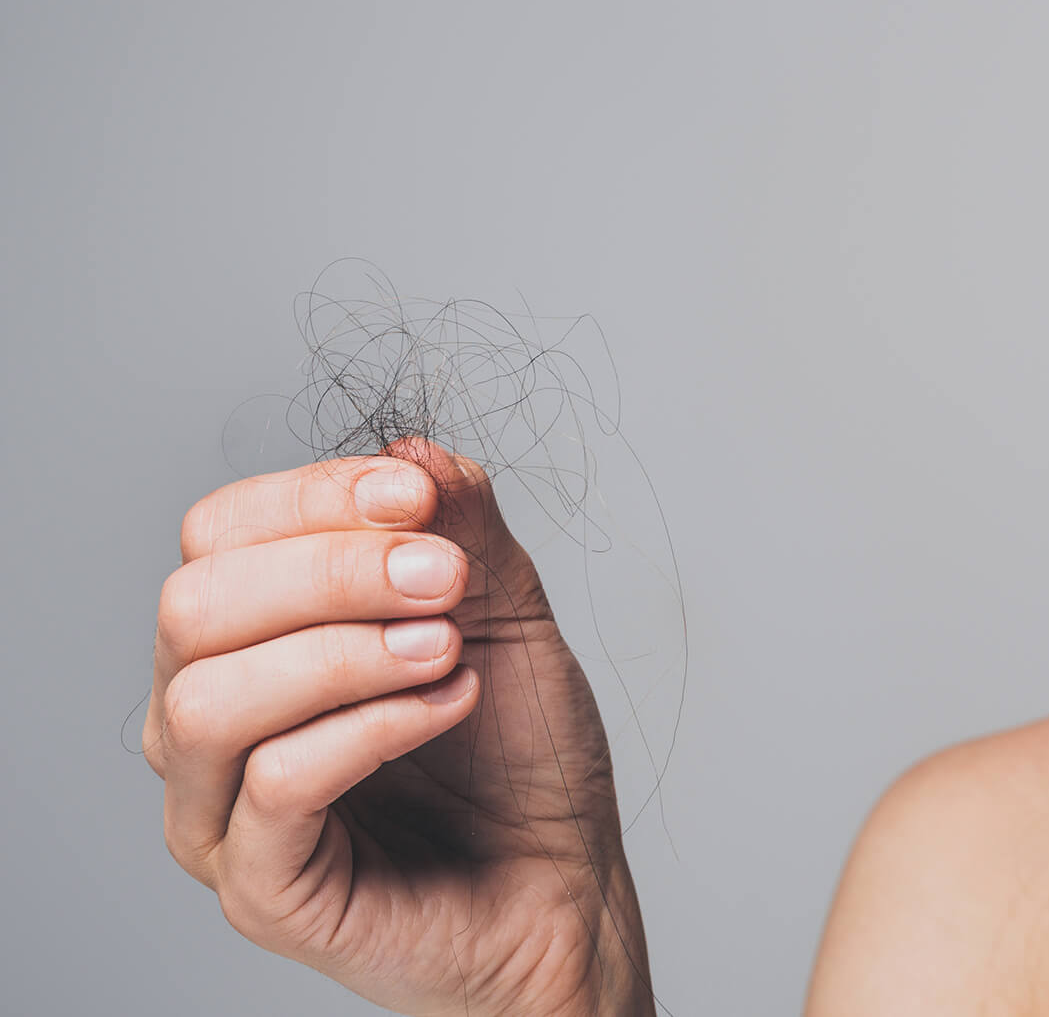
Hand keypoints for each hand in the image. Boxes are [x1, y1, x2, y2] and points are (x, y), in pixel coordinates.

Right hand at [145, 438, 649, 1016]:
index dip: (313, 496)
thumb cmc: (521, 754)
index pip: (218, 534)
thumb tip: (409, 447)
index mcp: (248, 638)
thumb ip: (460, 525)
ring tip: (447, 651)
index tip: (418, 495)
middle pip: (194, 605)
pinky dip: (371, 728)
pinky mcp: (262, 888)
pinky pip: (275, 786)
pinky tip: (449, 706)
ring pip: (207, 699)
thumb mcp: (505, 610)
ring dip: (344, 653)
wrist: (567, 880)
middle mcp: (207, 719)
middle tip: (447, 576)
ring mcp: (220, 811)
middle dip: (331, 572)